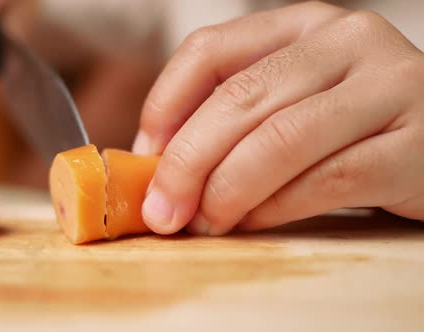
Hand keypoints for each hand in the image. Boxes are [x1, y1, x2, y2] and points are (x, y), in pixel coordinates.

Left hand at [133, 1, 423, 234]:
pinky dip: (275, 209)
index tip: (144, 155)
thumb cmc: (353, 126)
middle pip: (240, 97)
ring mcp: (388, 88)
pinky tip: (252, 223)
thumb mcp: (292, 102)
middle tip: (162, 209)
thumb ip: (236, 119)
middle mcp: (346, 42)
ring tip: (203, 222)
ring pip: (280, 140)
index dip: (164, 105)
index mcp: (303, 26)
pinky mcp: (417, 145)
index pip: (209, 48)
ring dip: (227, 190)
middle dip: (186, 161)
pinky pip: (326, 180)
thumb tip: (157, 159)